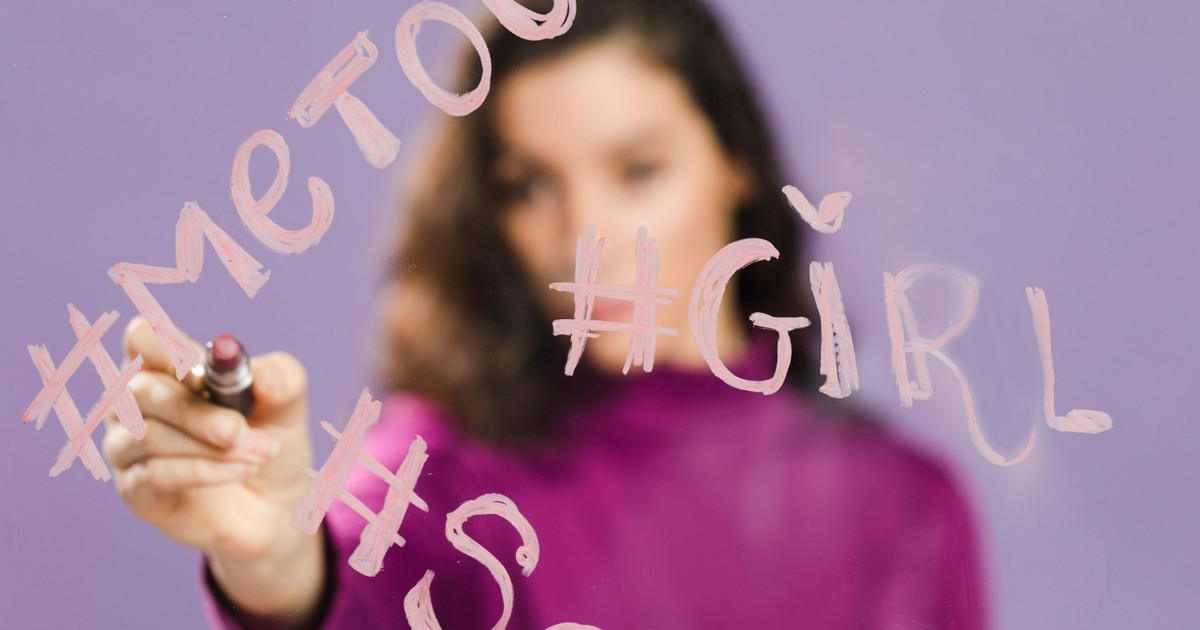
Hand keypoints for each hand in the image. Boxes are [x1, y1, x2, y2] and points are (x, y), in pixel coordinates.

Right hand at [105, 316, 313, 561]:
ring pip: (148, 435)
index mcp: (167, 368)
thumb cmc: (271, 440)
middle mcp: (136, 404)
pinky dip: (204, 471)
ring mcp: (129, 448)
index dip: (168, 349)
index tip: (206, 372)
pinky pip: (156, 474)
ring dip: (210, 446)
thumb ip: (281, 379)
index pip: (142, 340)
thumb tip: (261, 374)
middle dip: (196, 411)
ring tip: (261, 452)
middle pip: (140, 390)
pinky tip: (243, 470)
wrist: (277, 505)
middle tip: (239, 428)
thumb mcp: (288, 406)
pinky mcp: (136, 491)